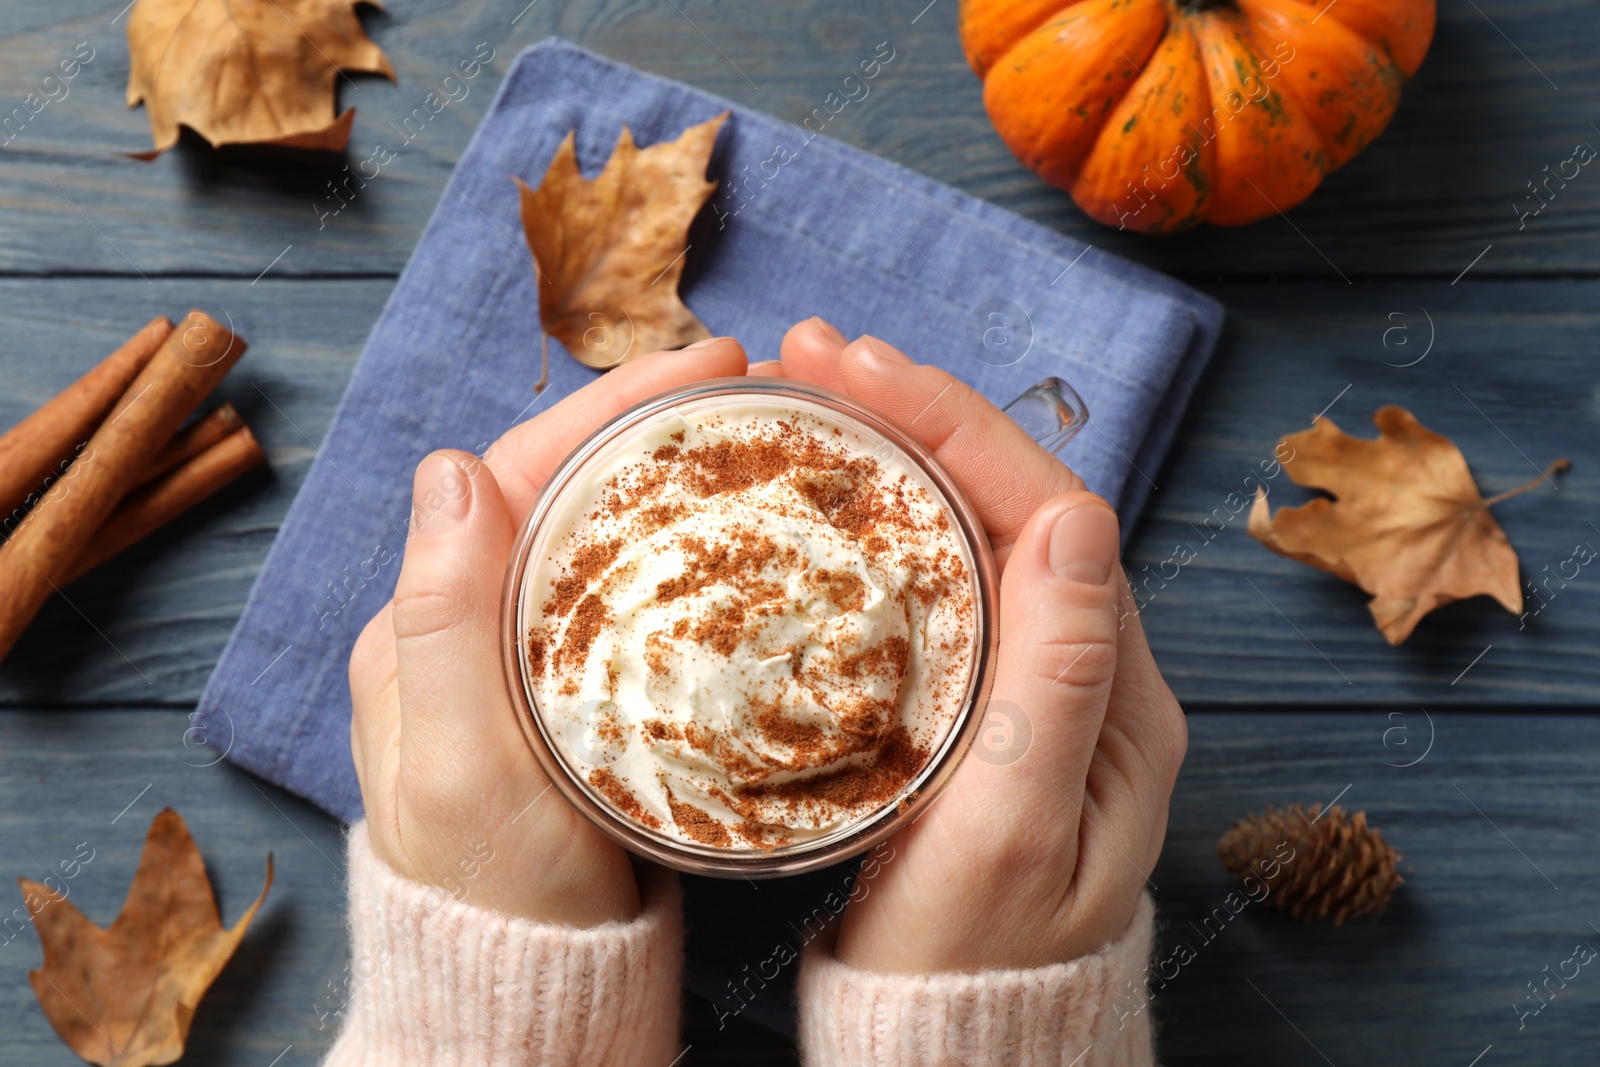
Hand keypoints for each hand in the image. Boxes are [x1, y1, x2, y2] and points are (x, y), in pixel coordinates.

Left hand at [348, 339, 749, 925]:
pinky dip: (676, 548)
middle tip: (747, 383)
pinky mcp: (574, 699)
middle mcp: (464, 628)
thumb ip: (445, 621)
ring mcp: (521, 662)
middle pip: (557, 487)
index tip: (706, 365)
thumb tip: (447, 464)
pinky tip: (730, 538)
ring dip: (662, 473)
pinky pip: (624, 592)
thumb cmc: (494, 889)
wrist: (528, 993)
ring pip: (593, 532)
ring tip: (747, 436)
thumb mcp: (461, 764)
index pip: (513, 473)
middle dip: (643, 421)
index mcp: (422, 625)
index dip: (606, 407)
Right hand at [767, 319, 1187, 970]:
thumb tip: (1073, 514)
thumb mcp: (1014, 829)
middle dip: (919, 414)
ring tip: (812, 394)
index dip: (959, 426)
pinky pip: (940, 584)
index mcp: (1115, 693)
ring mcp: (1032, 684)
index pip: (1049, 512)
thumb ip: (1054, 679)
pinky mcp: (978, 705)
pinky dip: (885, 521)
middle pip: (1011, 503)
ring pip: (973, 533)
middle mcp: (1086, 671)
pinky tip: (830, 493)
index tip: (863, 368)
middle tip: (812, 353)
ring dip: (900, 452)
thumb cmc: (973, 959)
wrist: (956, 1041)